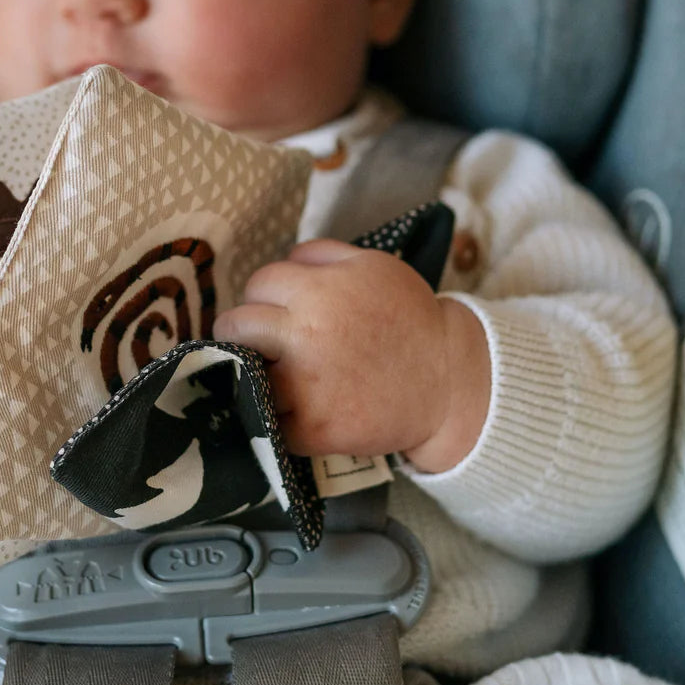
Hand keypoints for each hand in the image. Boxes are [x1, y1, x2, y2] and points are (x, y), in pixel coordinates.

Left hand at [213, 240, 489, 471]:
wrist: (448, 382)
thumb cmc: (408, 320)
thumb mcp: (372, 266)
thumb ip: (322, 255)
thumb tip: (281, 262)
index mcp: (319, 291)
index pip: (259, 283)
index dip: (265, 295)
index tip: (275, 309)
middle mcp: (306, 335)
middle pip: (236, 325)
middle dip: (243, 330)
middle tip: (260, 341)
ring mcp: (306, 386)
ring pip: (243, 374)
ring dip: (254, 374)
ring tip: (275, 374)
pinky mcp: (313, 429)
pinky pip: (268, 419)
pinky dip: (277, 415)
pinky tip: (297, 407)